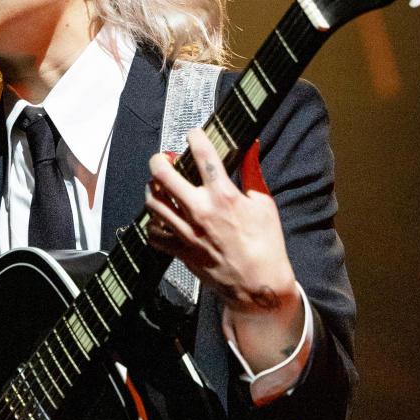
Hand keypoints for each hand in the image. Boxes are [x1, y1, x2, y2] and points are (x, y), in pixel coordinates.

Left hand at [146, 129, 303, 372]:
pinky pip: (153, 233)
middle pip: (164, 174)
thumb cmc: (266, 244)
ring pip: (153, 201)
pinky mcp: (180, 251)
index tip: (193, 134)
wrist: (258, 285)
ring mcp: (187, 232)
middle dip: (160, 159)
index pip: (202, 154)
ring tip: (159, 184)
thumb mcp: (264, 203)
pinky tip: (160, 216)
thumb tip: (253, 145)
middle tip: (164, 157)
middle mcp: (200, 211)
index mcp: (224, 195)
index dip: (194, 136)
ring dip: (153, 188)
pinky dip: (153, 222)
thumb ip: (252, 171)